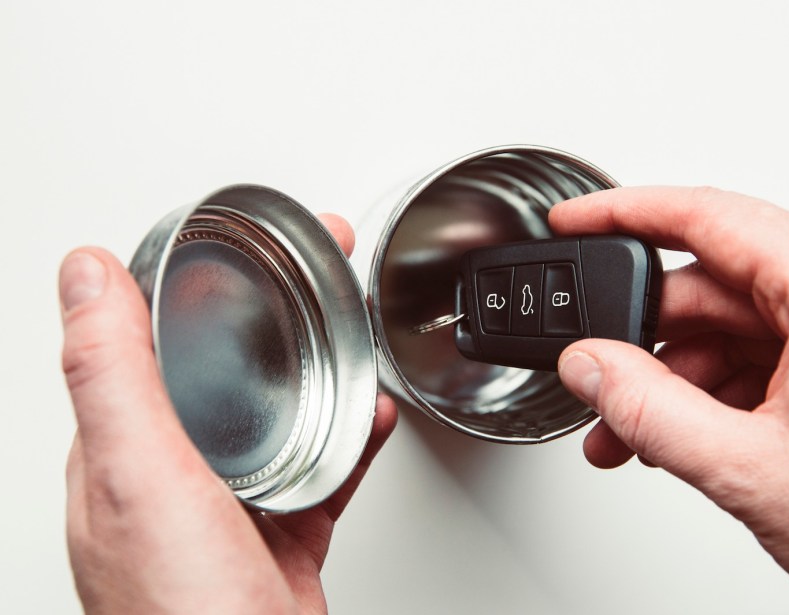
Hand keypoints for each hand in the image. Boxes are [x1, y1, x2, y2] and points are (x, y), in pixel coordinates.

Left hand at [60, 215, 397, 614]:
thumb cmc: (187, 612)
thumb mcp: (139, 478)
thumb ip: (111, 375)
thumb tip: (80, 274)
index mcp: (122, 449)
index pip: (146, 339)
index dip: (189, 278)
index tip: (236, 235)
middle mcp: (171, 472)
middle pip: (223, 366)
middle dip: (270, 307)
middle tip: (316, 261)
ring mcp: (229, 502)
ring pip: (276, 412)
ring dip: (315, 365)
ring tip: (347, 326)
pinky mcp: (280, 530)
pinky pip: (320, 465)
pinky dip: (350, 435)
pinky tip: (372, 416)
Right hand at [550, 187, 788, 613]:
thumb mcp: (750, 471)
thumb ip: (648, 409)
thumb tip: (589, 365)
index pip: (709, 217)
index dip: (625, 213)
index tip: (576, 220)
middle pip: (720, 282)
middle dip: (650, 340)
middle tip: (602, 381)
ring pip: (745, 319)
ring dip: (687, 373)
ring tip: (643, 432)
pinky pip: (779, 344)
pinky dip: (731, 383)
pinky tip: (697, 429)